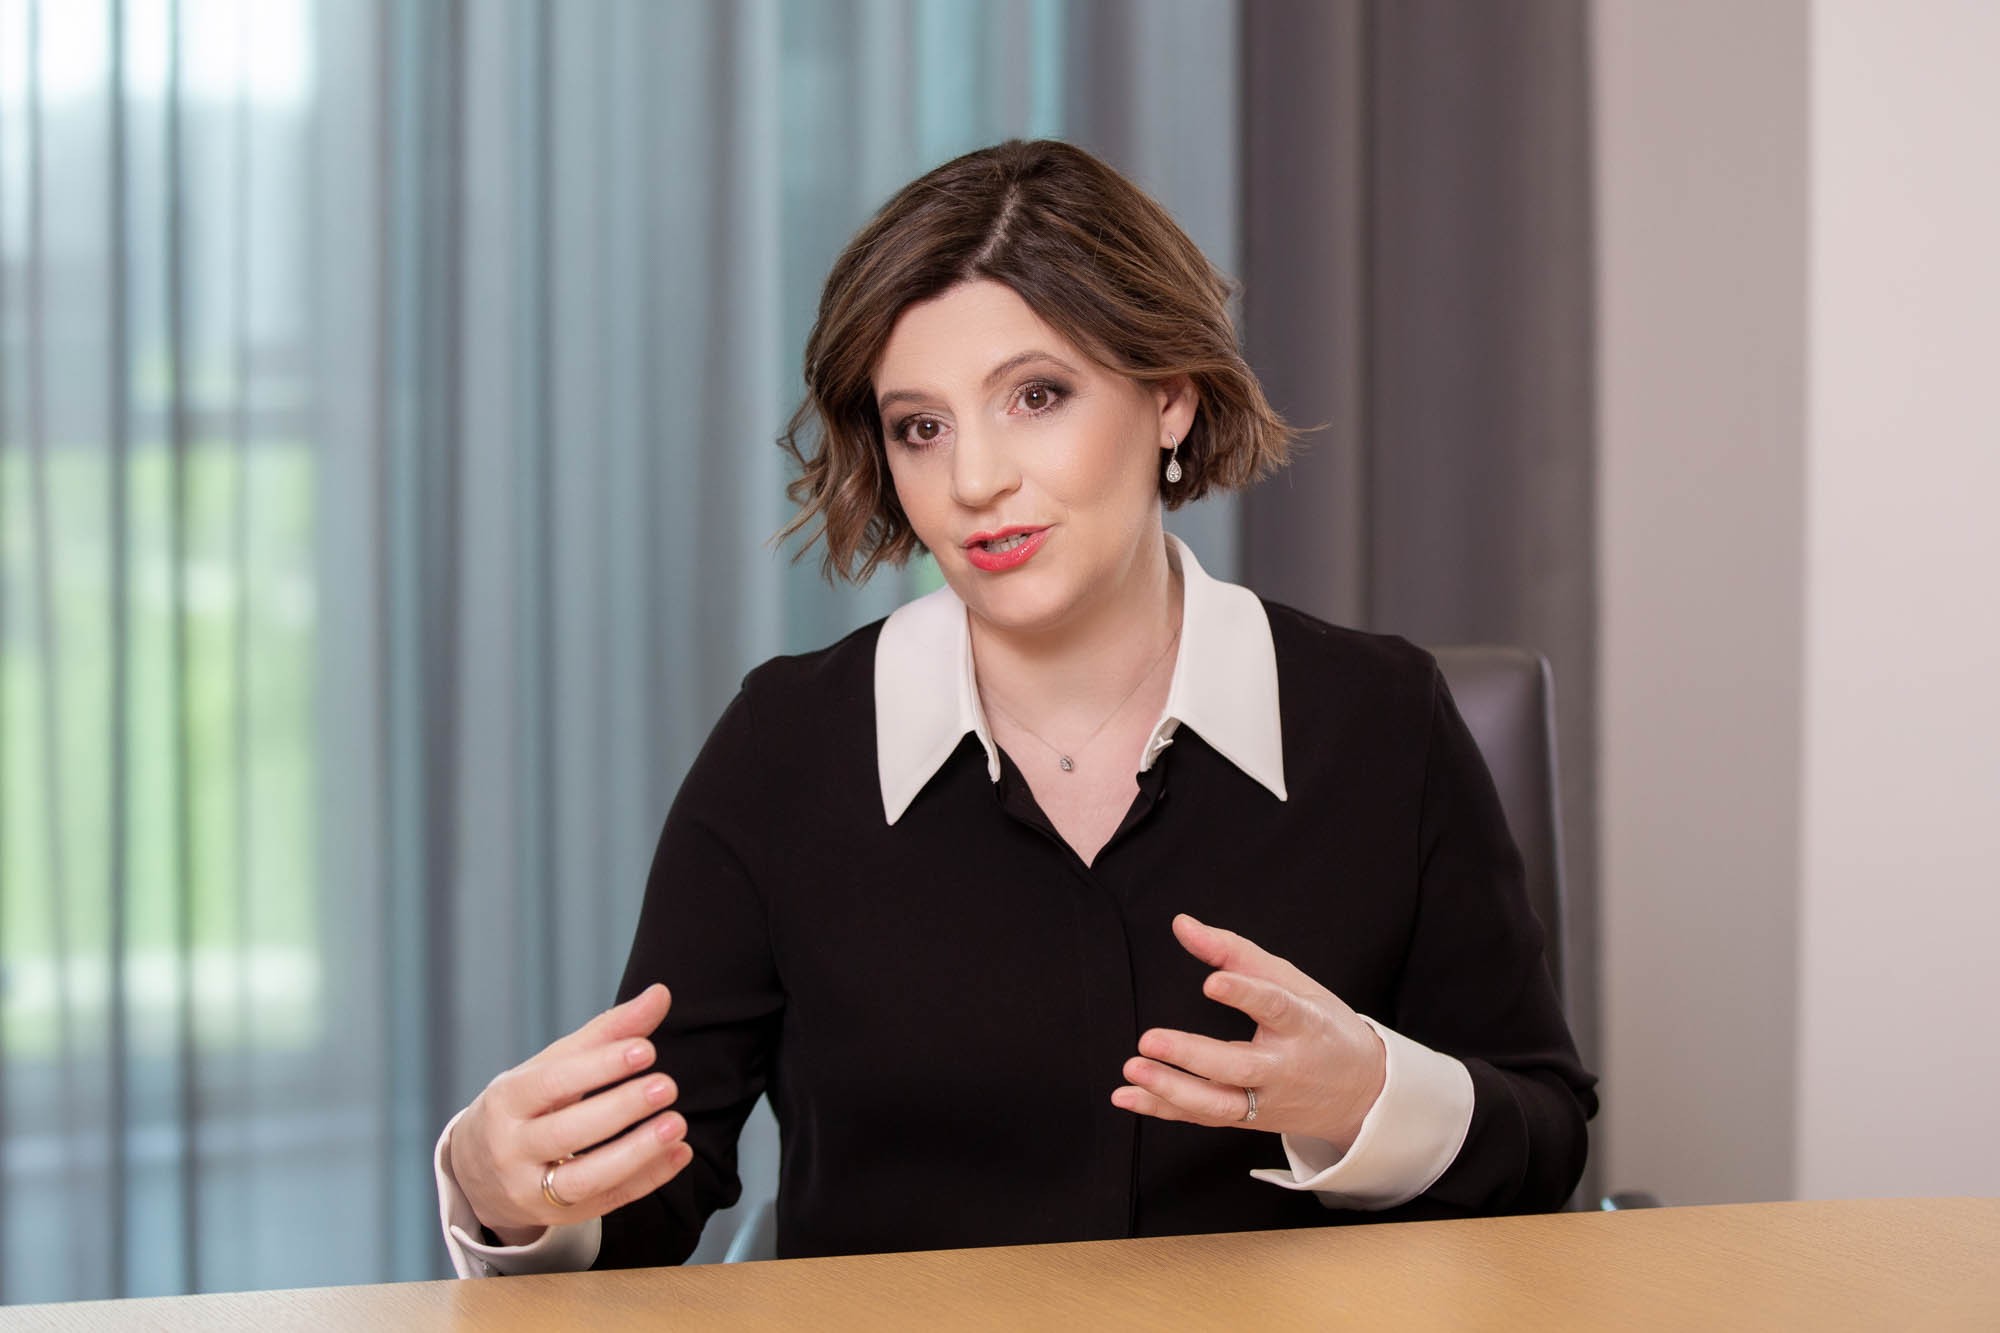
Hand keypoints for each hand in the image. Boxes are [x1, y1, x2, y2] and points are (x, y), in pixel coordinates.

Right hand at [448, 983, 693, 1244]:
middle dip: (621, 1109)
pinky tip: (680, 1153)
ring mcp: (532, 1190)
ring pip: (584, 1178)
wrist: (478, 1170)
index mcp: (507, 1101)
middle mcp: (512, 1149)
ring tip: (677, 1124)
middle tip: (668, 1085)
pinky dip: (647, 1179)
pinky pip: (607, 1201)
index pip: (552, 1082)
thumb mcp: (552, 1065)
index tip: (645, 1049)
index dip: (598, 1066)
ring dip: (637, 1153)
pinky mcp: (560, 1216)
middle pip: (567, 1132)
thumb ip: (608, 1032)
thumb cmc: (527, 1104)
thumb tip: (661, 993)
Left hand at [1111, 915, 1386, 1151]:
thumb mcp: (1291, 982)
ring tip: (1132, 1068)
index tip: (1211, 983)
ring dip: (1172, 1090)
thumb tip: (1181, 924)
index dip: (1245, 994)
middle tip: (1148, 1039)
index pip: (1276, 1007)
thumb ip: (1234, 952)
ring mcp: (1267, 1101)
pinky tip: (1125, 1095)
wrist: (1360, 1092)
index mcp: (1304, 1024)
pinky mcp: (1249, 1120)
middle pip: (1240, 1068)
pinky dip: (1162, 1109)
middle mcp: (1285, 1068)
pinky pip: (1202, 1119)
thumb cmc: (1319, 1025)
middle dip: (1193, 1056)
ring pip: (1220, 1106)